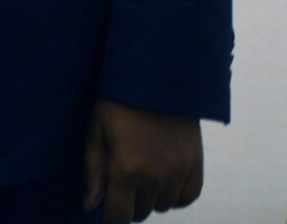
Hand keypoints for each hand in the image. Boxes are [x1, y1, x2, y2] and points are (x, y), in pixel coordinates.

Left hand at [81, 100, 202, 222]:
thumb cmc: (118, 101)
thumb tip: (90, 205)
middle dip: (128, 204)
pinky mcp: (197, 165)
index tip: (106, 213)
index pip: (119, 216)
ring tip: (141, 176)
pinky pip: (188, 197)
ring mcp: (179, 173)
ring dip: (150, 198)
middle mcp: (156, 177)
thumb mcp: (96, 129)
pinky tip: (164, 182)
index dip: (110, 219)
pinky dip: (175, 196)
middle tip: (121, 184)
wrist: (157, 77)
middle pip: (141, 212)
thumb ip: (93, 170)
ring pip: (162, 206)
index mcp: (127, 170)